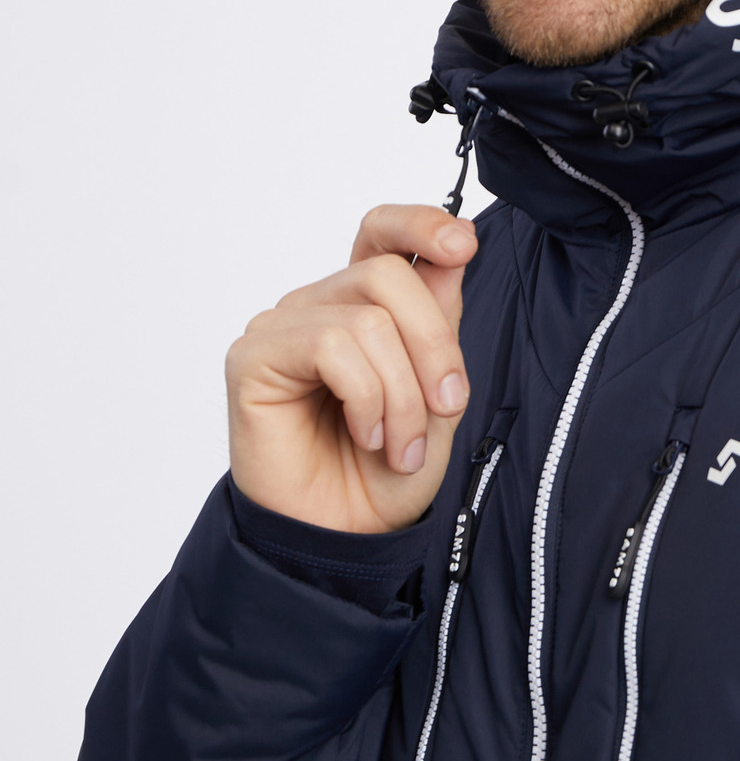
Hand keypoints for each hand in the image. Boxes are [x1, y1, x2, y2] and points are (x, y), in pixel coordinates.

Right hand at [226, 206, 478, 533]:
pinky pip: (332, 345)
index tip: (463, 244)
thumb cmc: (383, 472)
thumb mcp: (436, 396)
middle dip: (435, 346)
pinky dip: (367, 396)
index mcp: (363, 307)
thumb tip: (453, 254)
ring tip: (399, 445)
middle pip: (389, 275)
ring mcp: (283, 328)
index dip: (421, 224)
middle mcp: (320, 307)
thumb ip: (440, 326)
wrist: (344, 536)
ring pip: (368, 318)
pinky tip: (364, 434)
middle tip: (447, 407)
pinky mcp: (255, 356)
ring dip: (403, 393)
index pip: (381, 234)